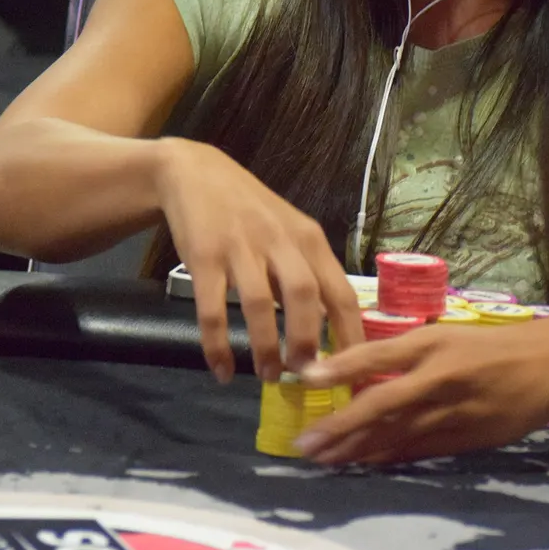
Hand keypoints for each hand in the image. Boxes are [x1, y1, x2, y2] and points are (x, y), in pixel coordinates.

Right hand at [154, 139, 363, 382]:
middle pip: (303, 294)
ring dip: (265, 346)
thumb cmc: (250, 210)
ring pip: (258, 303)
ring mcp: (240, 247)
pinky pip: (211, 309)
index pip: (340, 290)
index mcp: (308, 238)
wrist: (194, 173)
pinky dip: (217, 344)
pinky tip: (222, 369)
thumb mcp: (289, 233)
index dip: (349, 334)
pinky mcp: (203, 256)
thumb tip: (329, 330)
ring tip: (268, 376)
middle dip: (307, 340)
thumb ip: (307, 274)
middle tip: (305, 375)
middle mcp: (279, 240)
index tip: (353, 372)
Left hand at [291, 314, 548, 463]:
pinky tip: (366, 463)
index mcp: (432, 342)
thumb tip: (360, 374)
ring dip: (358, 448)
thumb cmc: (494, 345)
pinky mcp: (468, 436)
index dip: (339, 368)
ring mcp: (454, 410)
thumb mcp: (449, 335)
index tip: (306, 379)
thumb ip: (408, 353)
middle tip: (305, 441)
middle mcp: (439, 375)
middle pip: (380, 403)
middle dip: (340, 425)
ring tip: (325, 458)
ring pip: (397, 432)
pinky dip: (391, 456)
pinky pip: (421, 449)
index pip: (376, 354)